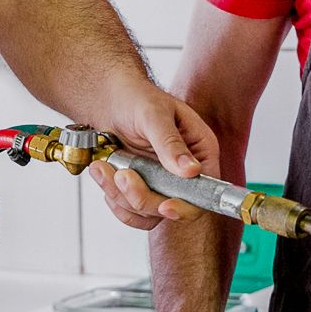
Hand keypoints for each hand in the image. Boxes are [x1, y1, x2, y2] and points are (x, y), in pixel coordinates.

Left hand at [86, 81, 219, 229]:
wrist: (109, 100)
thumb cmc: (136, 98)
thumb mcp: (153, 114)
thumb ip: (170, 143)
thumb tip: (191, 170)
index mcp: (201, 151)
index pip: (205, 190)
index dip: (187, 205)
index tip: (164, 206)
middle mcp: (186, 172)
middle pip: (175, 208)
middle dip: (143, 197)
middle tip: (122, 175)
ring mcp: (164, 184)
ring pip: (149, 212)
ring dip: (122, 195)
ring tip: (105, 167)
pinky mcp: (144, 190)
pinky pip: (133, 213)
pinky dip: (115, 200)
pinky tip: (106, 175)